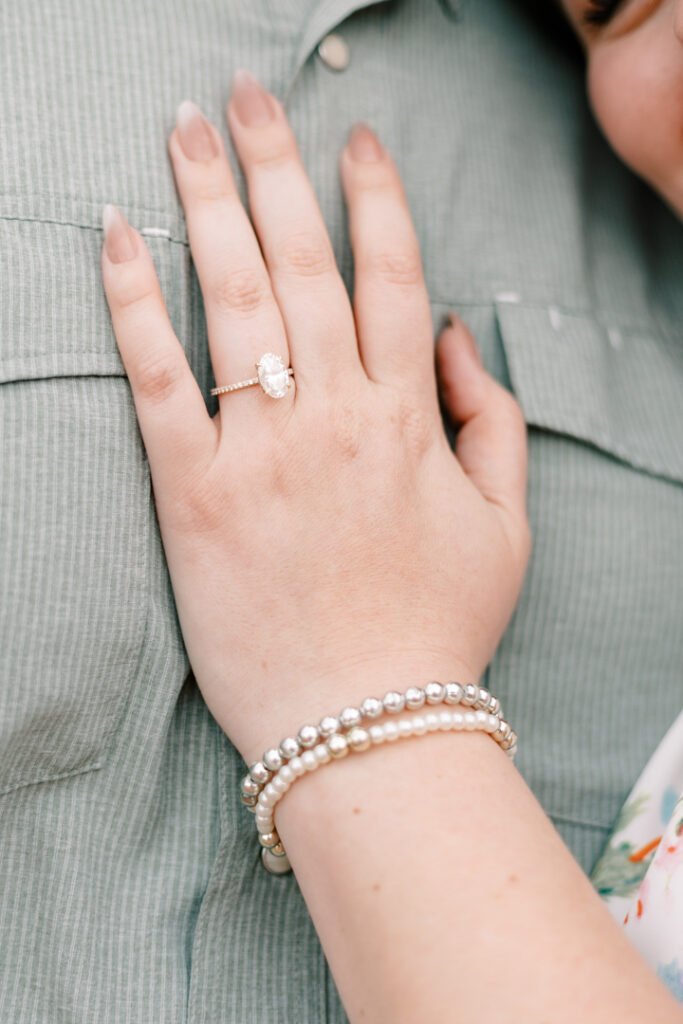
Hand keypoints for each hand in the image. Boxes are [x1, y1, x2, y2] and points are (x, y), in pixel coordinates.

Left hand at [100, 71, 529, 765]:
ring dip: (205, 203)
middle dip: (276, 168)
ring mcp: (260, 452)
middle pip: (303, 264)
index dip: (375, 200)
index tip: (354, 142)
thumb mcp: (507, 524)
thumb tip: (459, 337)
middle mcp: (334, 417)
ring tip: (185, 129)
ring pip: (231, 300)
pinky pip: (157, 381)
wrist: (366, 727)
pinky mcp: (194, 495)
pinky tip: (114, 236)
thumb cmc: (439, 629)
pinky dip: (132, 304)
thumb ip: (492, 420)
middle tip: (247, 97)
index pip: (394, 278)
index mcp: (408, 420)